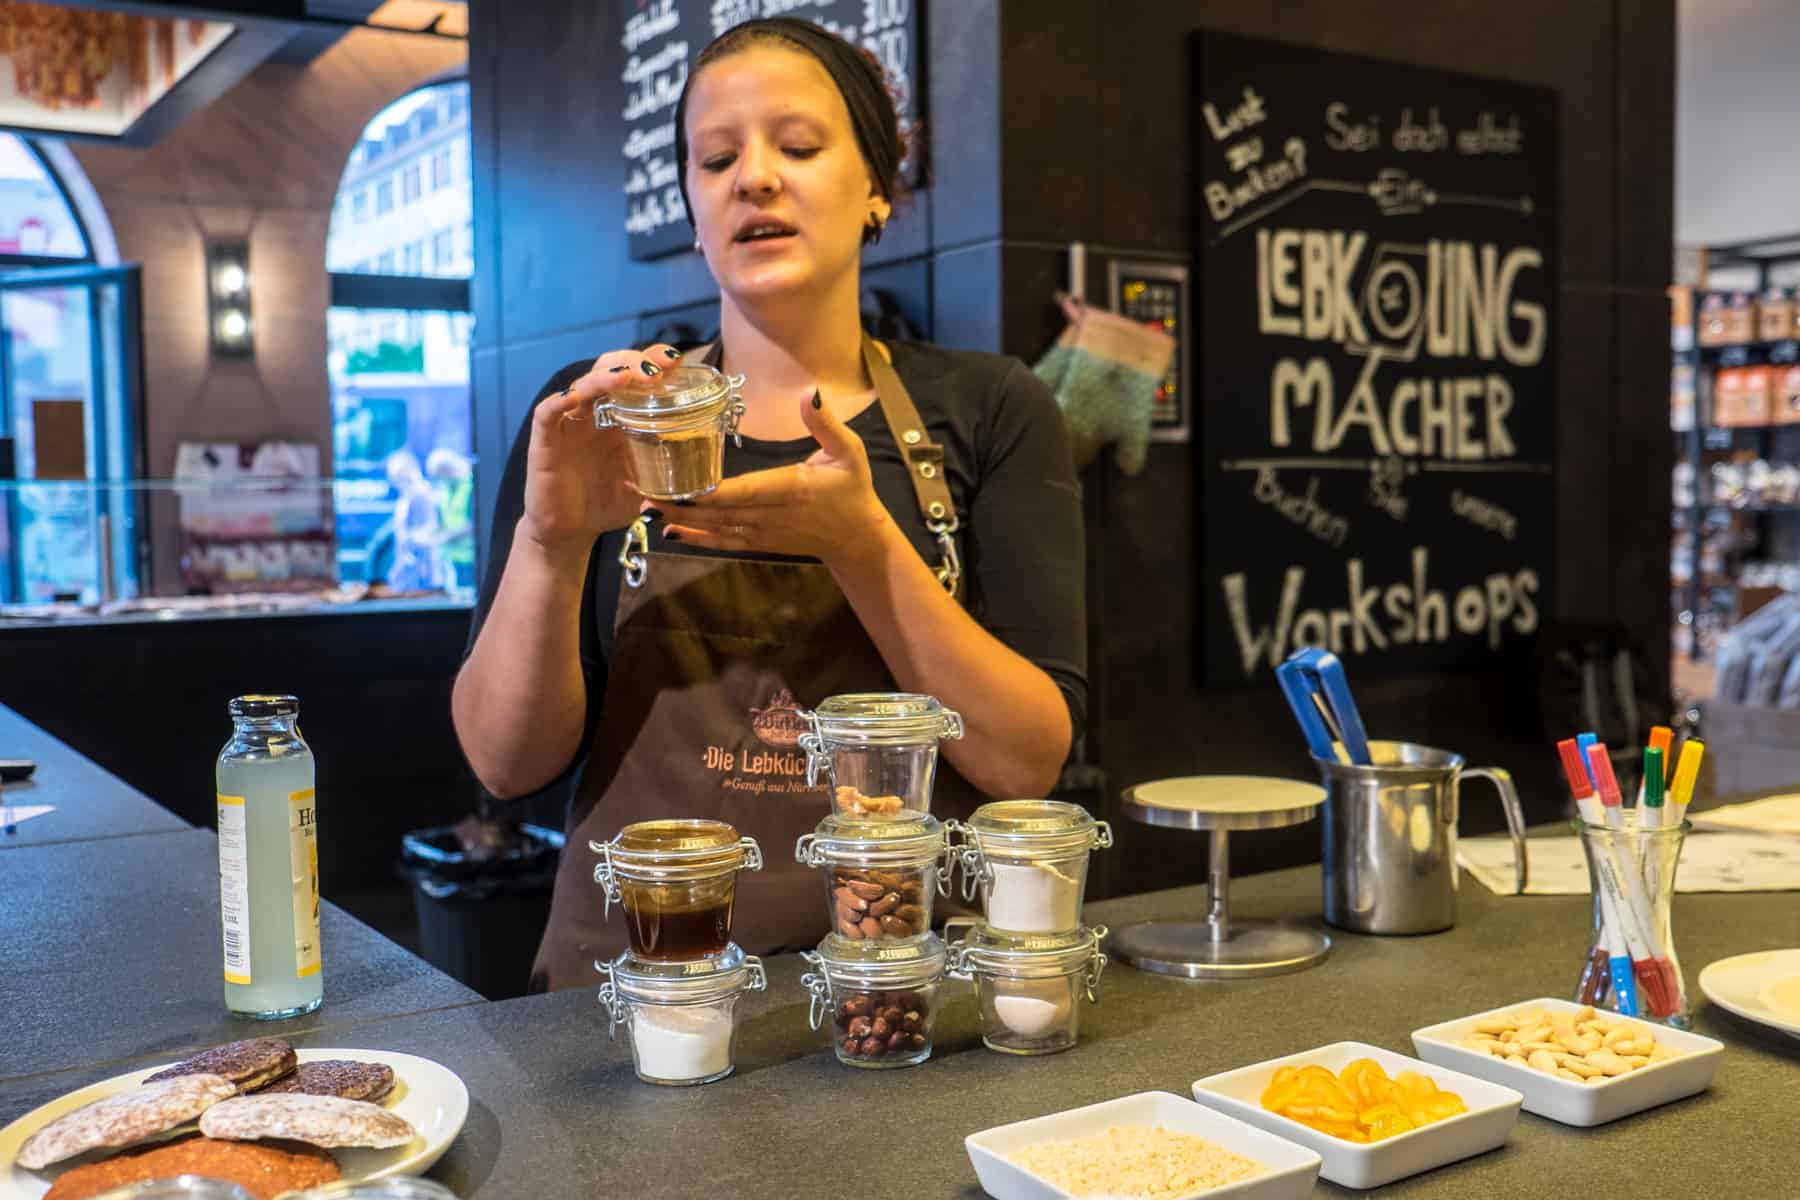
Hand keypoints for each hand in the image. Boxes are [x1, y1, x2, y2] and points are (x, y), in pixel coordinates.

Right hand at [519, 344, 683, 556]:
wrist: (570, 532)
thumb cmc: (606, 503)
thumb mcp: (645, 489)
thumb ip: (669, 479)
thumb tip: (705, 479)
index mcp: (619, 418)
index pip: (634, 377)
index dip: (652, 362)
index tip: (675, 360)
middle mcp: (594, 414)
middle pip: (609, 369)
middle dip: (632, 362)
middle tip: (656, 370)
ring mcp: (569, 424)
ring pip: (582, 385)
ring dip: (604, 377)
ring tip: (625, 377)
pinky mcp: (546, 441)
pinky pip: (547, 414)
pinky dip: (559, 402)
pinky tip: (574, 398)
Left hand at [656, 391, 894, 570]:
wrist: (856, 538)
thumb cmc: (851, 489)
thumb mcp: (849, 452)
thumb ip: (826, 424)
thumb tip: (809, 392)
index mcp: (789, 488)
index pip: (744, 491)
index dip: (710, 492)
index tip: (679, 485)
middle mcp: (770, 514)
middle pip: (718, 511)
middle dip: (679, 503)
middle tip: (642, 490)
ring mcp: (762, 532)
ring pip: (714, 528)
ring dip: (679, 520)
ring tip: (646, 508)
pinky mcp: (757, 543)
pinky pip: (721, 542)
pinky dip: (695, 538)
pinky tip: (669, 531)